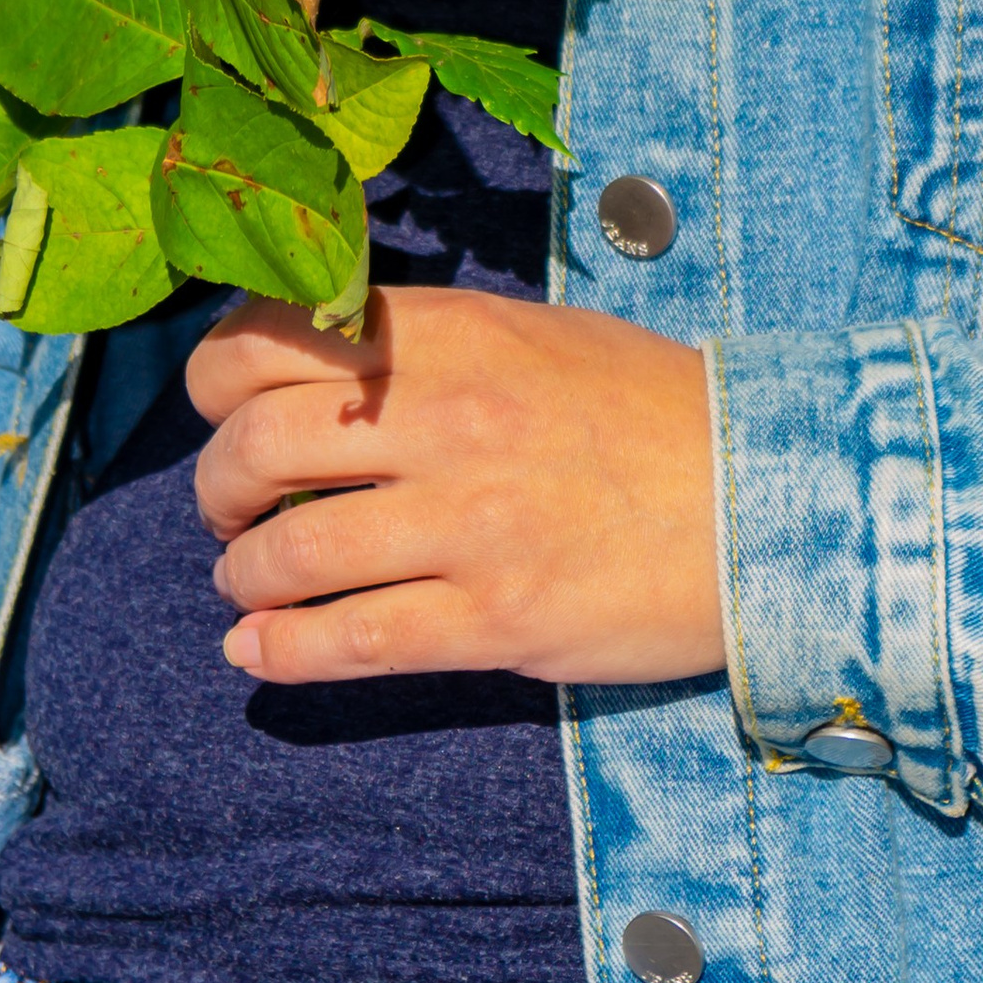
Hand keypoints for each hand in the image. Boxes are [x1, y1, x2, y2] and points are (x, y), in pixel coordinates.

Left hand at [186, 284, 725, 688]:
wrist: (765, 495)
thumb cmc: (649, 409)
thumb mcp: (535, 334)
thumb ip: (431, 342)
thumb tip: (319, 366)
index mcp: (455, 331)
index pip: (273, 335)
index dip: (217, 380)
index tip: (223, 410)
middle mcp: (449, 416)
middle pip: (257, 444)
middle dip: (216, 489)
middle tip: (230, 510)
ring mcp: (469, 522)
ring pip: (287, 551)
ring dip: (243, 575)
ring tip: (252, 581)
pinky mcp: (494, 620)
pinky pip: (347, 640)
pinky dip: (279, 650)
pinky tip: (260, 651)